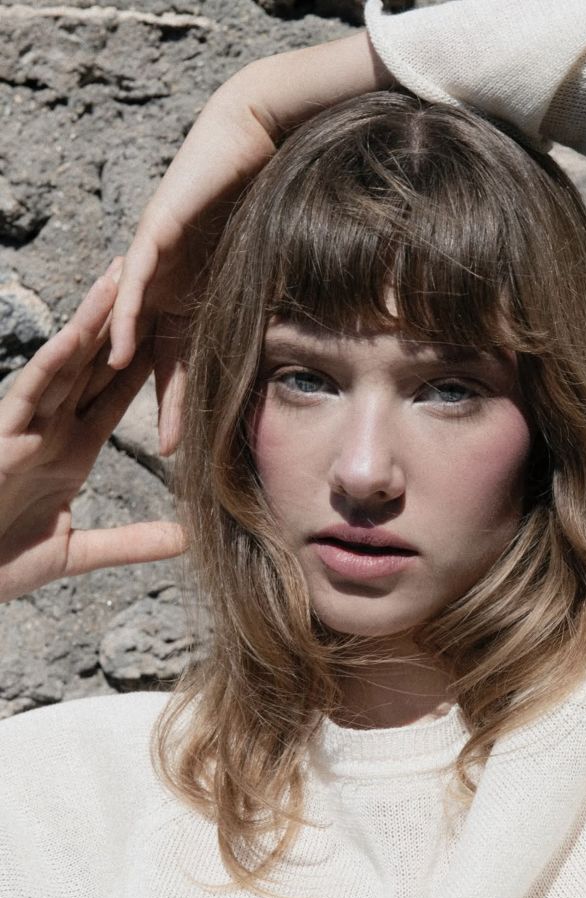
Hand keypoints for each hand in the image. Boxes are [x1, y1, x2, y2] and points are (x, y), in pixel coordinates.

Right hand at [0, 261, 185, 603]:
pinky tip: (78, 334)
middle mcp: (50, 431)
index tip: (175, 330)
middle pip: (93, 367)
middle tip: (149, 275)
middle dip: (120, 324)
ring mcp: (24, 429)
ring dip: (91, 323)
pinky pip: (30, 391)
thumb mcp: (77, 552)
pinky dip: (53, 362)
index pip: (115, 398)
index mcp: (71, 452)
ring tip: (119, 279)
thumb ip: (132, 542)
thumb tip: (186, 539)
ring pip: (64, 365)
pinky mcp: (0, 434)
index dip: (143, 363)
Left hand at [107, 30, 391, 456]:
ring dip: (140, 373)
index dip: (198, 400)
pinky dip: (129, 317)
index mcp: (208, 293)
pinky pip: (136, 281)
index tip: (203, 444)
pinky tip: (124, 356)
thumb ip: (309, 304)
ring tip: (140, 419)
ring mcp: (165, 256)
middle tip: (175, 448)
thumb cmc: (288, 190)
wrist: (269, 127)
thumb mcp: (294, 266)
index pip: (198, 356)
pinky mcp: (158, 229)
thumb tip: (362, 341)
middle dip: (170, 402)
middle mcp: (182, 281)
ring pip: (145, 325)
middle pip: (168, 353)